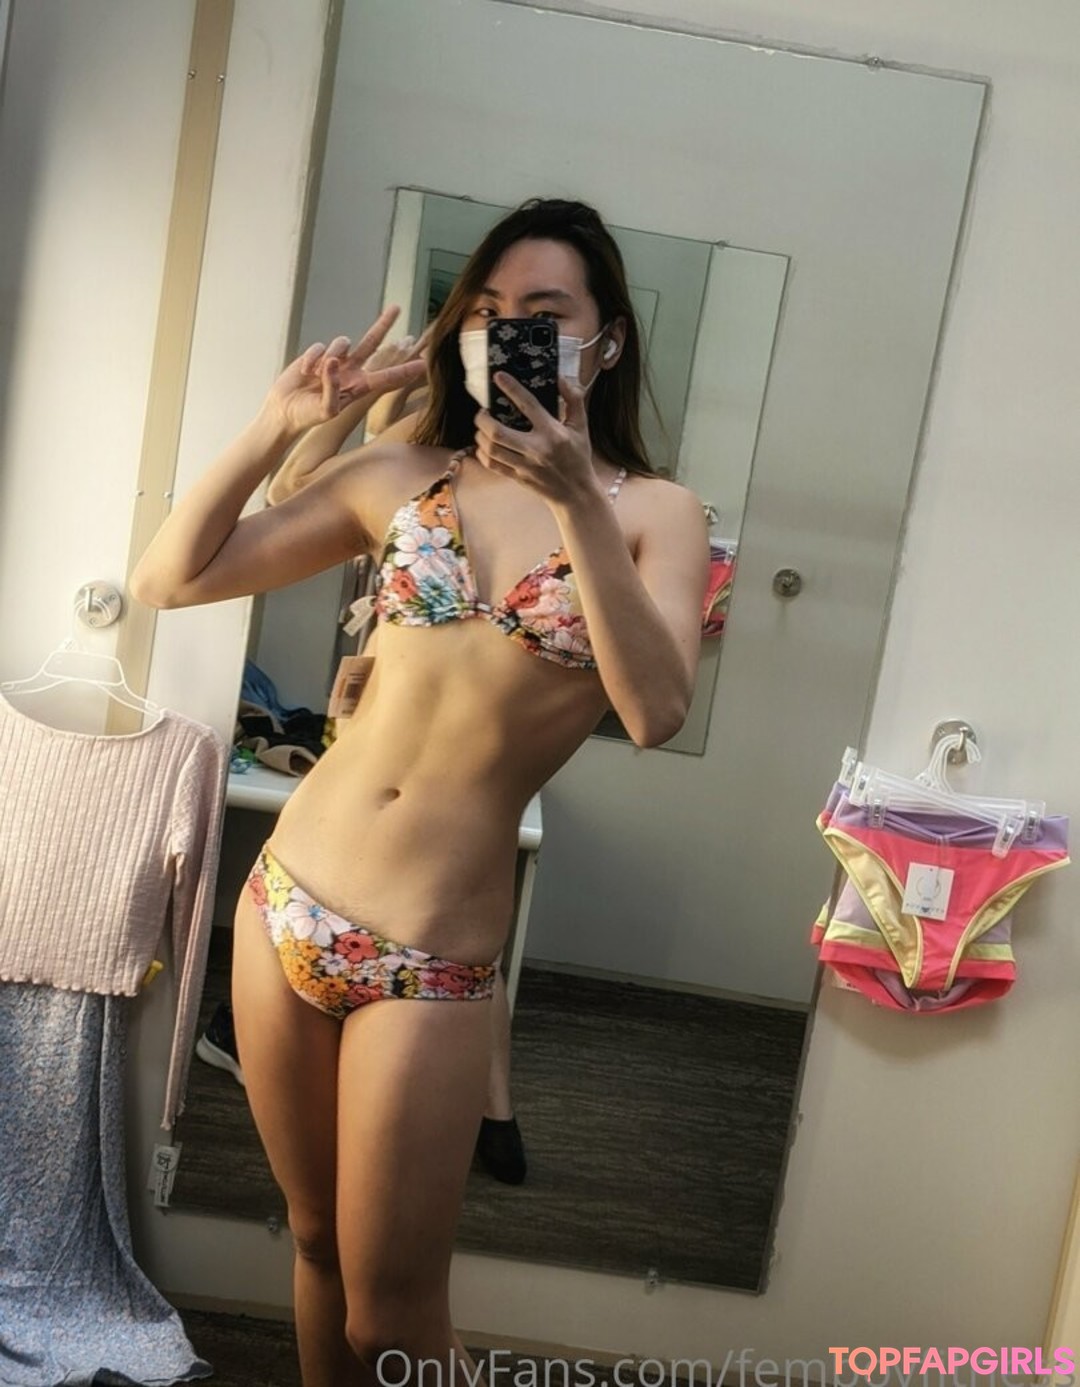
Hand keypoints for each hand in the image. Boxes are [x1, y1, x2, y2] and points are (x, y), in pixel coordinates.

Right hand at [265, 306, 426, 433]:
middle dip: (384, 324)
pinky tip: (304, 372)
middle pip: (372, 342)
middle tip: (397, 307)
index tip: (423, 364)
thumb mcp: (326, 410)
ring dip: (330, 355)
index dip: (404, 370)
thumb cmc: (309, 415)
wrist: (285, 410)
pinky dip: (311, 359)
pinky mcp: (317, 354)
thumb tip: (333, 361)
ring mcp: (335, 360)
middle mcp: (352, 371)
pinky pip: (319, 347)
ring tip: (314, 375)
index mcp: (360, 387)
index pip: (386, 377)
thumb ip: (333, 388)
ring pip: (342, 342)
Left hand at [473, 373, 601, 507]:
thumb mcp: (581, 427)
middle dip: (483, 418)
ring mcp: (525, 466)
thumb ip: (574, 400)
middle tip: (483, 411)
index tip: (499, 376)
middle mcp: (536, 449)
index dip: (511, 388)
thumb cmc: (578, 458)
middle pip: (497, 432)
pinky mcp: (518, 478)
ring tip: (481, 427)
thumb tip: (561, 379)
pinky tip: (484, 446)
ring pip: (491, 449)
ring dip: (480, 435)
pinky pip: (492, 465)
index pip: (528, 405)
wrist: (576, 494)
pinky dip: (482, 453)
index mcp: (552, 433)